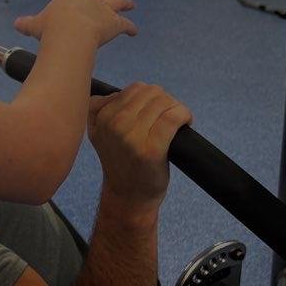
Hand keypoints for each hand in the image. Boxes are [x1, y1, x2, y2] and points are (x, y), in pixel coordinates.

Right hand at [14, 0, 136, 50]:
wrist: (70, 35)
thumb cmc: (52, 29)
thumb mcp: (36, 25)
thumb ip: (28, 24)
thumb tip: (16, 24)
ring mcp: (104, 10)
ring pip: (117, 1)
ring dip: (124, 2)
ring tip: (130, 4)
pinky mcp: (115, 23)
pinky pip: (125, 24)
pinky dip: (130, 27)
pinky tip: (134, 31)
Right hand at [88, 82, 192, 214]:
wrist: (127, 197)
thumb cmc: (121, 163)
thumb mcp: (100, 133)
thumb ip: (101, 109)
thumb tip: (119, 91)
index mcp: (99, 116)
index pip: (134, 89)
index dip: (150, 99)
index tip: (154, 114)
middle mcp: (112, 124)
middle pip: (150, 92)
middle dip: (164, 102)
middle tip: (167, 120)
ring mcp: (130, 136)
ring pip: (162, 101)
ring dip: (175, 108)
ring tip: (175, 123)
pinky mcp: (150, 148)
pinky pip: (172, 117)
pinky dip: (183, 115)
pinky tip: (186, 122)